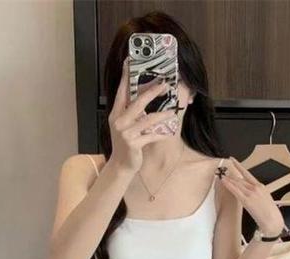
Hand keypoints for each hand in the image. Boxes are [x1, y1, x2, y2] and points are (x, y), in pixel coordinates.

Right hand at [107, 56, 177, 172]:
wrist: (122, 165)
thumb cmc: (127, 144)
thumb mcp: (127, 126)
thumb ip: (133, 113)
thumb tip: (147, 98)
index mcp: (116, 113)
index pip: (121, 91)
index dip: (126, 76)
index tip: (130, 61)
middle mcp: (119, 121)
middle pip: (137, 102)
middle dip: (152, 92)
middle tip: (164, 84)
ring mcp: (125, 133)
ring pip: (148, 120)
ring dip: (162, 115)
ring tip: (173, 111)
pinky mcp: (133, 144)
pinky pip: (151, 136)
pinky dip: (161, 134)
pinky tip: (170, 132)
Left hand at [219, 156, 284, 235]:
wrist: (272, 220)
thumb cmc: (270, 212)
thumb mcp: (265, 199)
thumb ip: (258, 194)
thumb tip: (251, 192)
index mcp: (261, 186)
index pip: (247, 174)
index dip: (239, 166)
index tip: (233, 160)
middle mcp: (256, 187)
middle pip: (240, 179)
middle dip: (231, 174)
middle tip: (223, 169)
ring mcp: (251, 193)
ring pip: (237, 183)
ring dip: (228, 179)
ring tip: (221, 175)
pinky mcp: (247, 200)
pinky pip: (235, 190)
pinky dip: (229, 185)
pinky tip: (223, 181)